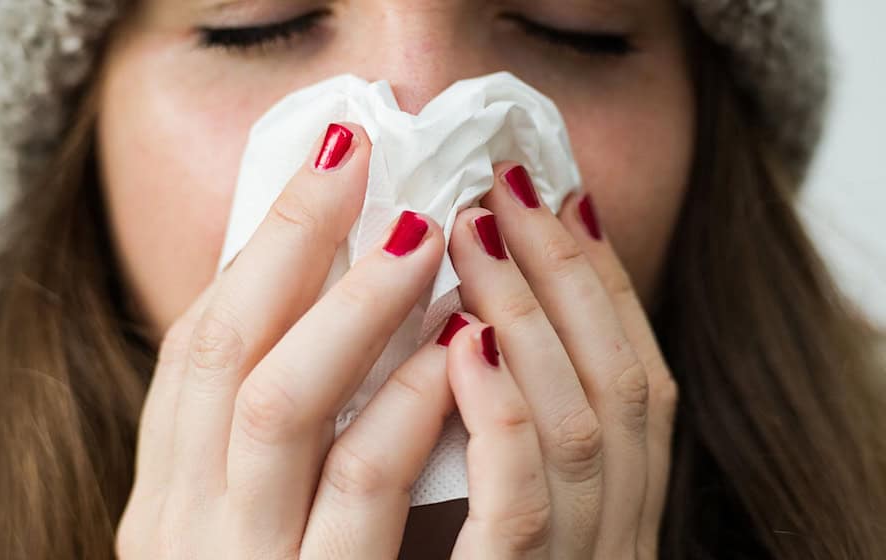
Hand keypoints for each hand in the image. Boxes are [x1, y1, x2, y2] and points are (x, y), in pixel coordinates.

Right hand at [116, 123, 458, 557]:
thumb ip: (274, 442)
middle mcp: (183, 523)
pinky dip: (409, 401)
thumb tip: (333, 310)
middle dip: (289, 240)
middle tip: (356, 161)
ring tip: (421, 236)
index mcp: (165, 497)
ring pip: (282, 404)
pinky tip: (456, 347)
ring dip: (356, 304)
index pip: (194, 347)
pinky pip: (363, 482)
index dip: (255, 249)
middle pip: (222, 350)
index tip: (318, 171)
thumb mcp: (245, 528)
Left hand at [442, 162, 678, 558]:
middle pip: (618, 383)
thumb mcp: (492, 511)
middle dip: (567, 272)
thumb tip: (467, 317)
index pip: (636, 379)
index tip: (560, 198)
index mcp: (620, 513)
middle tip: (506, 184)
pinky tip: (462, 342)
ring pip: (579, 426)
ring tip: (472, 230)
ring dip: (528, 314)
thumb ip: (508, 428)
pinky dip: (501, 415)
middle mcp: (617, 537)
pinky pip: (523, 504)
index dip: (603, 281)